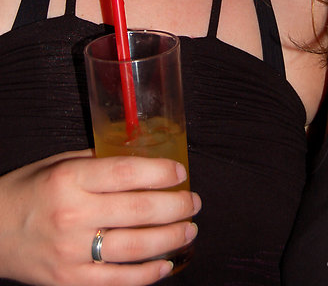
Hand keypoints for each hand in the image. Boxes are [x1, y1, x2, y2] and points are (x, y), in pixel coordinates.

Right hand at [0, 149, 199, 285]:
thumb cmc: (27, 192)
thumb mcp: (58, 163)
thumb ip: (98, 161)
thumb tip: (141, 159)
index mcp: (70, 179)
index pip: (126, 173)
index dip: (160, 172)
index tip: (180, 172)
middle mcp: (73, 214)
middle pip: (138, 210)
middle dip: (175, 206)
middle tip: (194, 202)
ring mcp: (72, 252)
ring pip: (135, 247)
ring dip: (170, 238)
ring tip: (189, 230)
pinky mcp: (71, 281)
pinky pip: (118, 280)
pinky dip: (147, 274)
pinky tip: (165, 264)